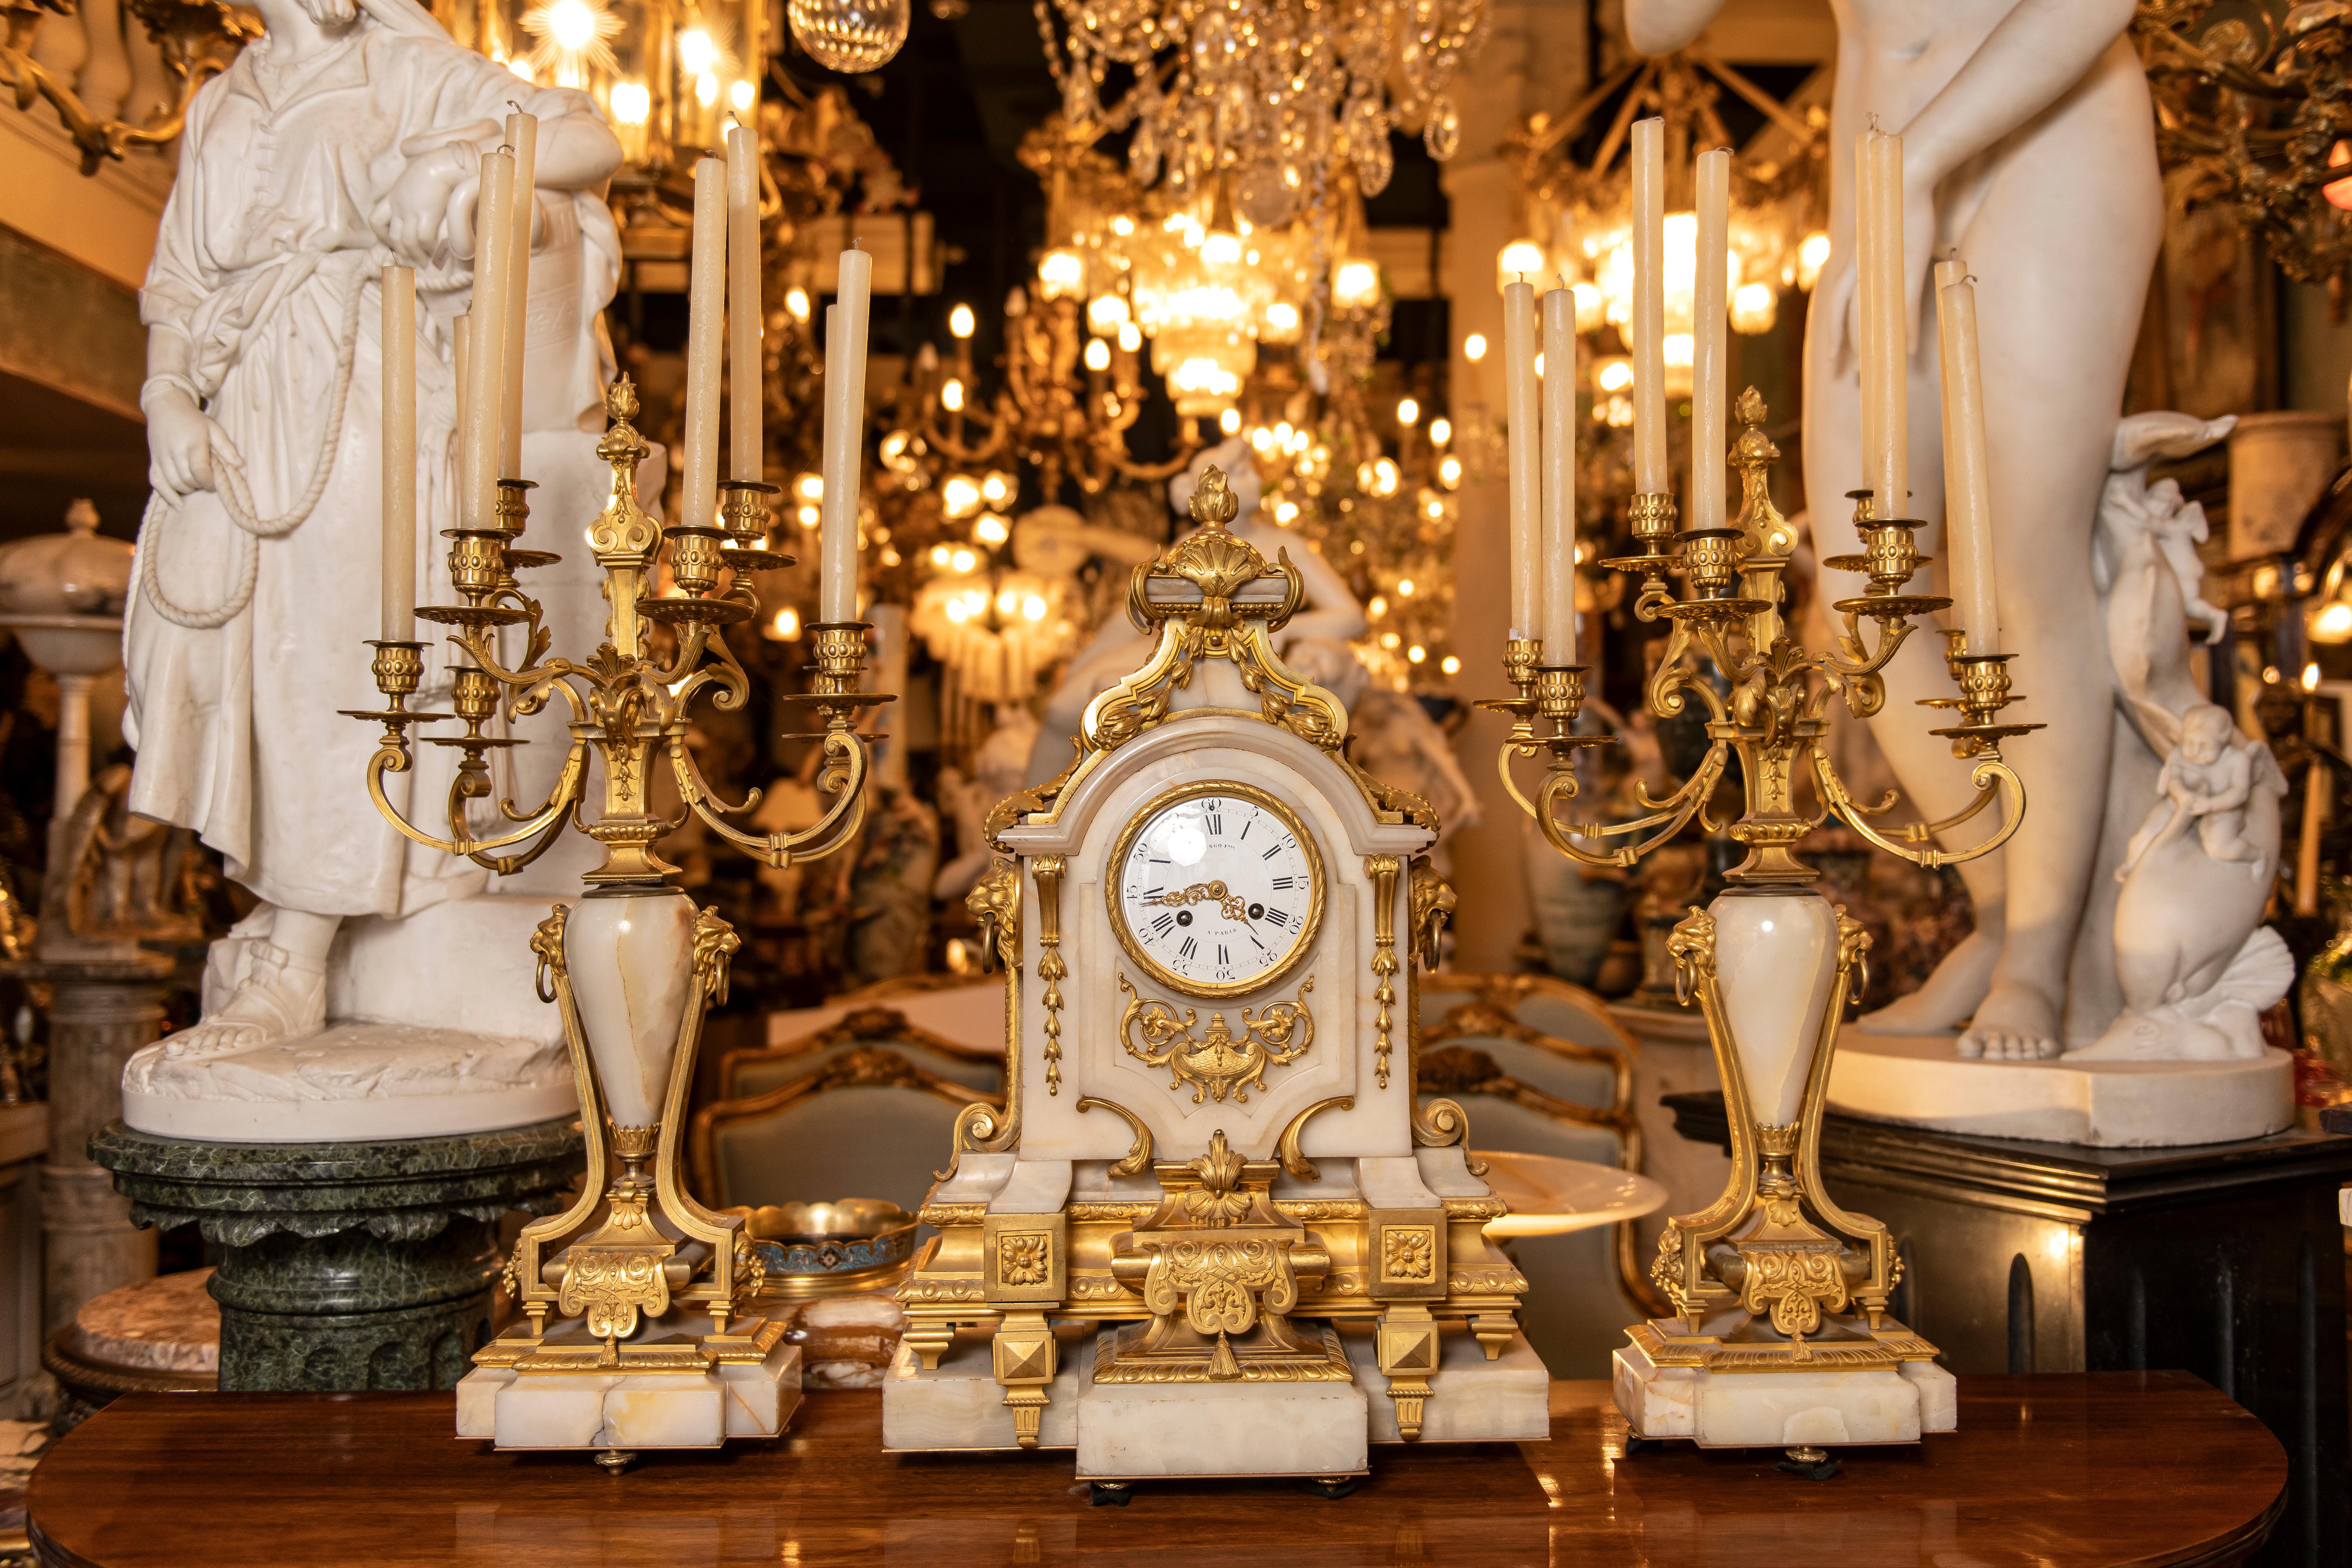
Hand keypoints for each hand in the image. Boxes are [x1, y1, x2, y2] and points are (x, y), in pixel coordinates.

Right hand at [147, 389, 218, 496]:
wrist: (165, 406)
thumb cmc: (193, 419)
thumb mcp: (213, 428)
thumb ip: (227, 447)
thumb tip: (239, 465)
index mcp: (192, 442)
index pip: (199, 470)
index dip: (210, 482)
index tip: (216, 482)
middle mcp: (174, 451)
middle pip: (187, 480)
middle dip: (200, 485)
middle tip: (208, 481)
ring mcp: (160, 456)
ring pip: (173, 483)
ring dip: (187, 489)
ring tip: (196, 482)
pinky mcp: (152, 460)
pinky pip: (157, 482)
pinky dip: (167, 495)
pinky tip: (178, 504)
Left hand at [377, 150, 467, 262]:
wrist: (444, 162)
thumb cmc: (435, 165)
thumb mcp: (415, 177)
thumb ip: (413, 189)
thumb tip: (420, 199)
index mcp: (394, 196)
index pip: (376, 220)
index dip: (382, 236)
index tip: (392, 244)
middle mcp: (398, 205)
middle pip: (393, 236)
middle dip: (402, 252)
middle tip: (412, 261)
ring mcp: (411, 210)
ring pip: (406, 241)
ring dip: (415, 255)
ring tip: (423, 262)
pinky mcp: (426, 213)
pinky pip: (423, 238)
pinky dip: (428, 247)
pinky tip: (433, 251)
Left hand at [1829, 178, 1942, 369]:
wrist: (1905, 173)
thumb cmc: (1895, 204)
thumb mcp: (1882, 237)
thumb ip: (1879, 260)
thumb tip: (1886, 280)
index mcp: (1849, 263)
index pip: (1837, 307)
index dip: (1835, 334)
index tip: (1832, 359)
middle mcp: (1854, 268)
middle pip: (1845, 318)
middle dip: (1843, 349)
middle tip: (1844, 376)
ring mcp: (1874, 267)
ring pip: (1867, 317)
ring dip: (1868, 346)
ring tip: (1868, 371)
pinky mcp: (1898, 264)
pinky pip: (1900, 307)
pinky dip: (1905, 329)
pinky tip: (1909, 349)